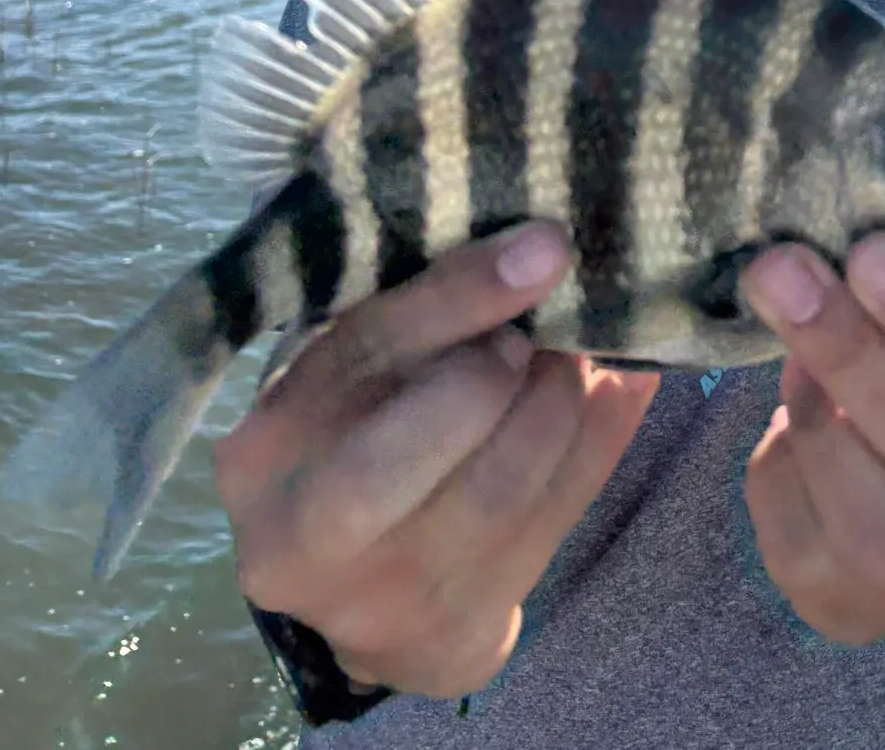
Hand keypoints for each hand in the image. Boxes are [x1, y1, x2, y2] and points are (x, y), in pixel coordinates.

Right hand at [214, 223, 657, 698]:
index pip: (357, 355)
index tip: (543, 248)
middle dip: (493, 381)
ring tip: (579, 360)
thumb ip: (413, 311)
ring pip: (493, 497)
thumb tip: (531, 243)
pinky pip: (551, 528)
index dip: (458, 296)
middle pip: (398, 458)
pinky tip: (622, 389)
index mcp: (262, 449)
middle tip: (540, 337)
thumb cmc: (361, 431)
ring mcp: (373, 606)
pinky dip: (601, 443)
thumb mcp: (355, 367)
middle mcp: (297, 540)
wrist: (359, 581)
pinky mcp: (449, 641)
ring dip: (560, 408)